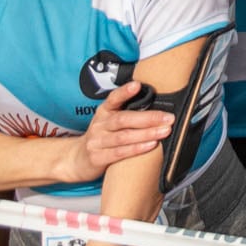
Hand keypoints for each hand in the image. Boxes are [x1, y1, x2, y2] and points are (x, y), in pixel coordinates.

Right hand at [53, 78, 174, 185]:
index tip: (137, 85)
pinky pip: (119, 153)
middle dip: (149, 118)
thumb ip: (128, 113)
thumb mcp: (109, 121)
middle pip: (124, 119)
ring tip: (164, 131)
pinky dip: (137, 149)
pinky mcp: (97, 158)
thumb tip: (159, 105)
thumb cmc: (102, 137)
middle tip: (168, 117)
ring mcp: (97, 142)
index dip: (124, 92)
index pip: (113, 98)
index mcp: (104, 111)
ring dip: (147, 133)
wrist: (77, 159)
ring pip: (124, 136)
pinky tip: (151, 145)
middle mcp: (99, 124)